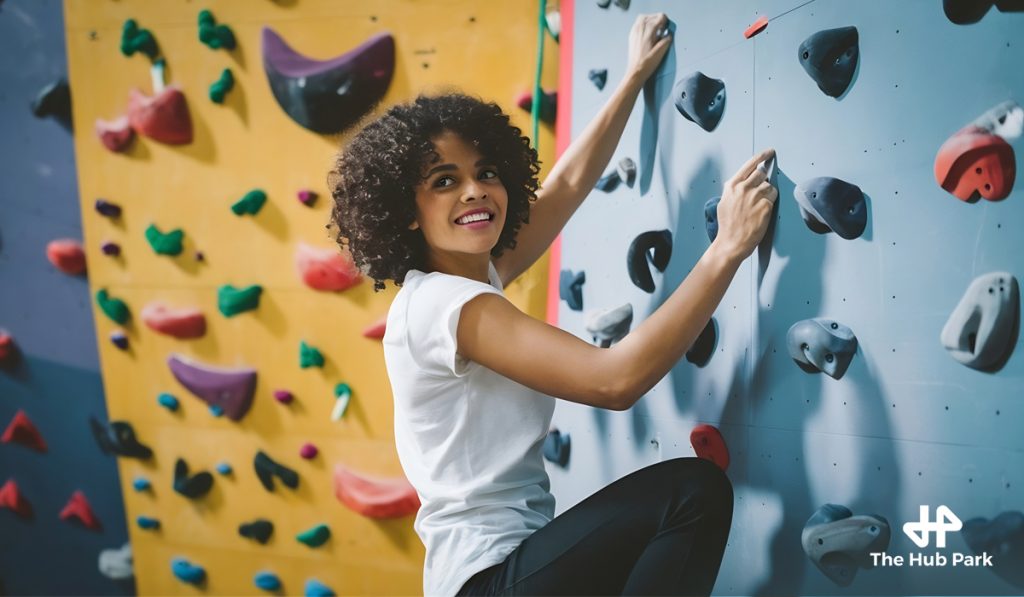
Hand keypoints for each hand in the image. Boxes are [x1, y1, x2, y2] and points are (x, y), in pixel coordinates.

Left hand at [625, 13, 672, 83]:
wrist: (636, 72)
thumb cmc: (646, 64)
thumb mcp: (661, 52)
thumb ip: (666, 40)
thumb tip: (668, 35)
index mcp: (648, 31)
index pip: (659, 17)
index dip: (665, 22)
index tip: (666, 28)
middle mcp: (640, 29)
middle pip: (651, 16)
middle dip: (658, 20)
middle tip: (662, 28)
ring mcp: (635, 32)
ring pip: (643, 18)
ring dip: (651, 20)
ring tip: (656, 29)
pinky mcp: (632, 37)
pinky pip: (637, 24)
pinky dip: (644, 24)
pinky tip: (648, 32)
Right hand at [712, 148, 777, 262]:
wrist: (731, 243)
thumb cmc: (727, 226)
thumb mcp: (724, 203)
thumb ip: (734, 191)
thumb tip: (744, 183)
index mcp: (732, 186)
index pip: (749, 165)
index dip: (761, 156)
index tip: (769, 152)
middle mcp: (743, 188)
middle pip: (761, 175)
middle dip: (763, 182)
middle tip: (760, 194)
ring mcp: (755, 196)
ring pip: (769, 187)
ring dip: (767, 195)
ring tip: (759, 208)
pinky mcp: (765, 206)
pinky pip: (773, 199)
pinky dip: (770, 205)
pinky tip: (762, 213)